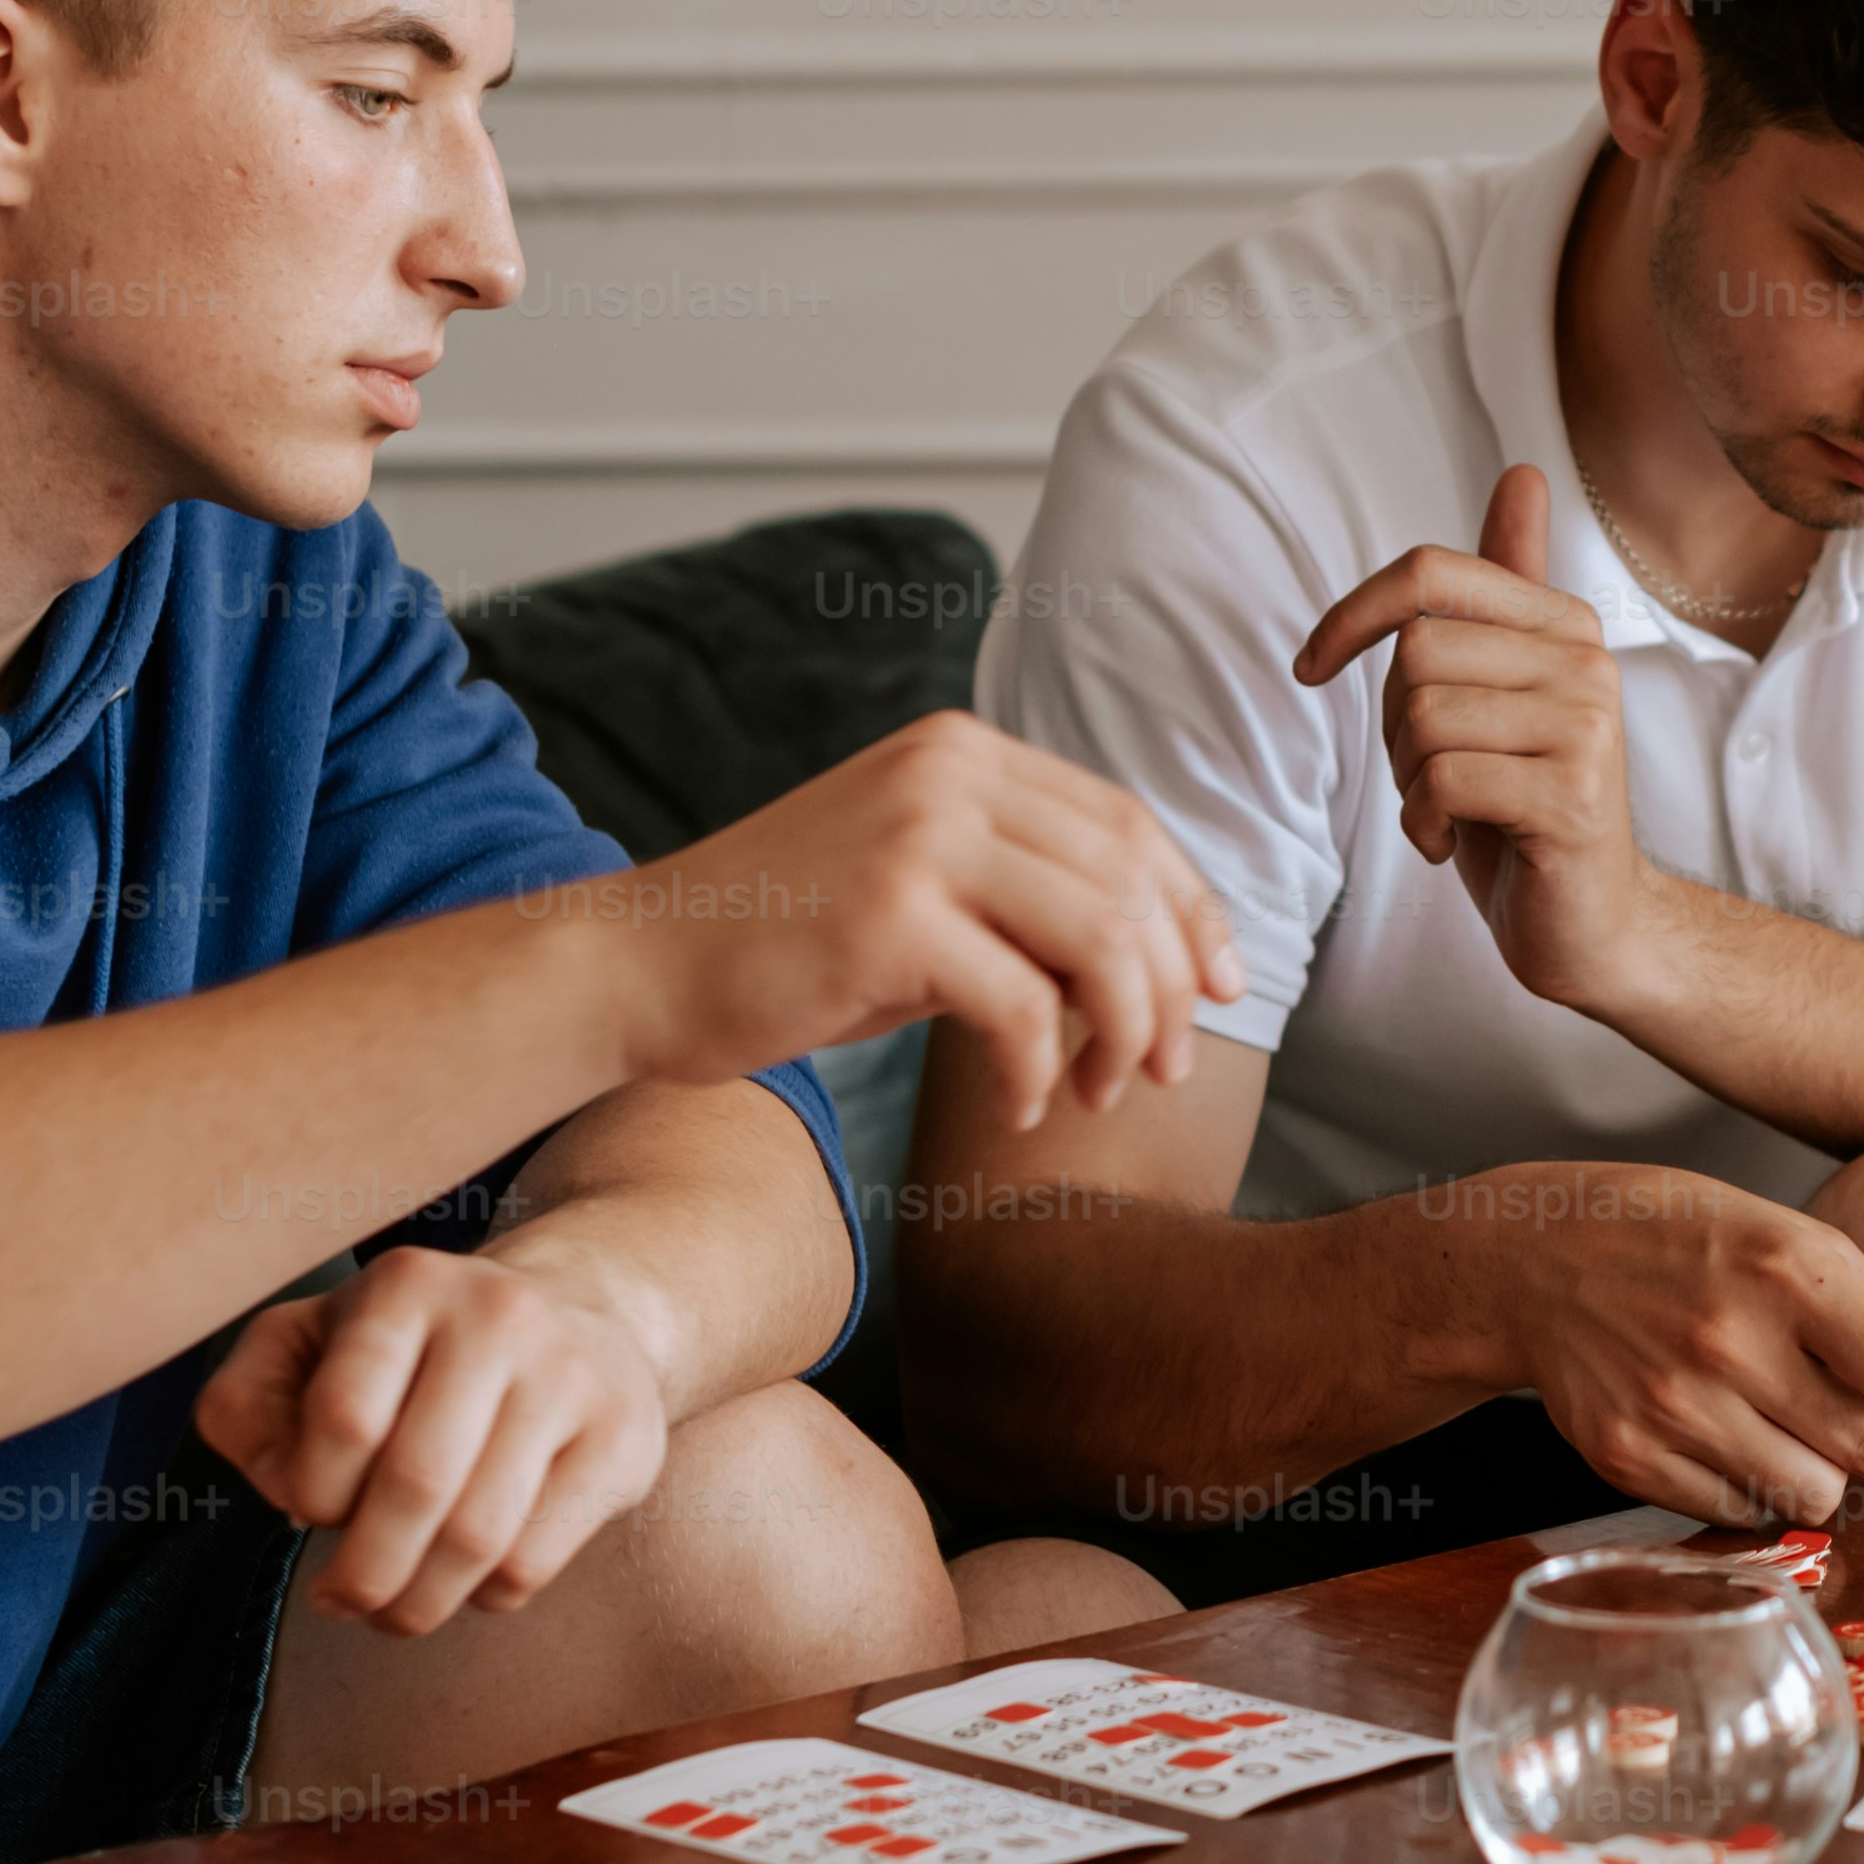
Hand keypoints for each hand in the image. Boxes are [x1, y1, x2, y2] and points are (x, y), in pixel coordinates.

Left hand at [195, 1243, 674, 1636]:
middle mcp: (499, 1316)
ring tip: (394, 1611)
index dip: (312, 1491)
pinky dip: (486, 1594)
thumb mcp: (309, 1344)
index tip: (310, 1511)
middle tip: (341, 1602)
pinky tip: (468, 1577)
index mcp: (407, 1286)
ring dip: (419, 1602)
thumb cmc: (415, 1349)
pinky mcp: (624, 1437)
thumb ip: (246, 1406)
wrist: (586, 1311)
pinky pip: (537, 1557)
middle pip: (415, 1486)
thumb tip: (284, 1493)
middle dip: (363, 1574)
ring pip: (480, 1536)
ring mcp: (572, 1375)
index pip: (344, 1417)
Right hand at [613, 711, 1243, 1128]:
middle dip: (1171, 987)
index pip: (1128, 823)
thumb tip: (1165, 961)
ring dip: (1122, 1033)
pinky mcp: (888, 918)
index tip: (1223, 989)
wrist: (640, 965)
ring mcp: (918, 838)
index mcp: (963, 751)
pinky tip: (1021, 1112)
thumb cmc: (789, 945)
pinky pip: (1024, 1007)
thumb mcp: (921, 889)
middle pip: (1129, 879)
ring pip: (1099, 938)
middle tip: (1163, 1069)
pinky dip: (1039, 1072)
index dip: (1194, 912)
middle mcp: (948, 773)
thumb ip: (1025, 897)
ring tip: (1097, 1092)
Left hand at [1292, 463, 1671, 1014]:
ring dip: (1407, 782)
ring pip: (1424, 718)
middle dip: (1393, 727)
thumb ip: (1506, 589)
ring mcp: (1585, 729)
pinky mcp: (1571, 798)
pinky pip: (1443, 781)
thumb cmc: (1529, 806)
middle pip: (1417, 652)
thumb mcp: (1505, 690)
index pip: (1433, 571)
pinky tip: (1450, 845)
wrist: (1595, 925)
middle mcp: (1585, 662)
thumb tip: (1522, 473)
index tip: (1311, 666)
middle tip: (1428, 777)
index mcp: (1563, 625)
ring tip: (1448, 811)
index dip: (1353, 613)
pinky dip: (1422, 825)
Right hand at [1424, 1163, 1863, 1526]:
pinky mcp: (1629, 1458)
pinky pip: (1740, 1513)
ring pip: (1813, 1496)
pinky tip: (1737, 1433)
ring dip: (1830, 1473)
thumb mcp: (1795, 1240)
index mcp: (1783, 1268)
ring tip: (1804, 1425)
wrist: (1535, 1259)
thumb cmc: (1680, 1238)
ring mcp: (1673, 1408)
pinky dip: (1758, 1486)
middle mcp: (1727, 1341)